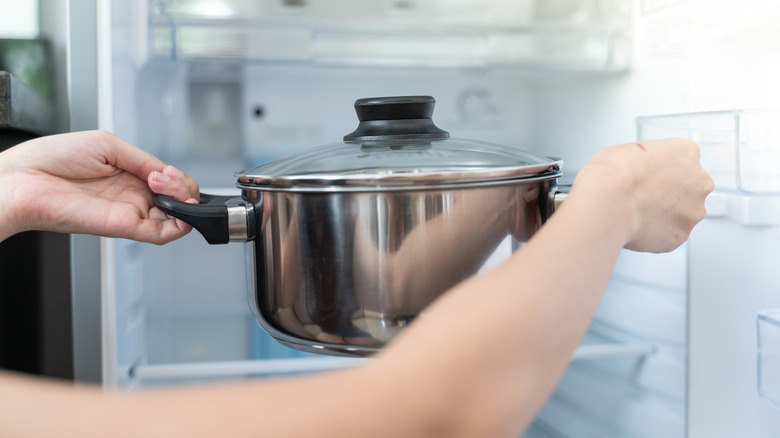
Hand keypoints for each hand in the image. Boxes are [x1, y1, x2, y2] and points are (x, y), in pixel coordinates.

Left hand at [0, 130, 198, 243]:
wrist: (23, 180)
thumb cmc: (51, 159)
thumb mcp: (107, 145)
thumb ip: (142, 160)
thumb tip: (168, 174)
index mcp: (129, 175)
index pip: (169, 181)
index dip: (177, 176)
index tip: (166, 170)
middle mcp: (132, 196)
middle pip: (178, 199)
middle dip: (184, 186)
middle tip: (165, 178)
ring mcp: (129, 212)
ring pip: (177, 218)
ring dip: (185, 202)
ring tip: (169, 187)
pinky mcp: (124, 227)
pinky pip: (162, 234)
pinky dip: (180, 224)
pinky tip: (179, 208)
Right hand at [570, 137, 713, 252]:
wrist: (608, 201)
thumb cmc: (614, 173)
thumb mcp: (631, 149)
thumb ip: (648, 161)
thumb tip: (641, 171)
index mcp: (687, 153)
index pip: (685, 160)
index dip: (665, 170)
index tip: (652, 175)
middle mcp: (698, 182)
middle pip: (690, 189)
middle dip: (670, 194)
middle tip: (645, 196)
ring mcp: (692, 211)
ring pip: (683, 214)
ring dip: (665, 214)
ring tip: (638, 213)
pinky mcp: (681, 235)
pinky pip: (670, 235)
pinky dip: (656, 233)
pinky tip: (638, 226)